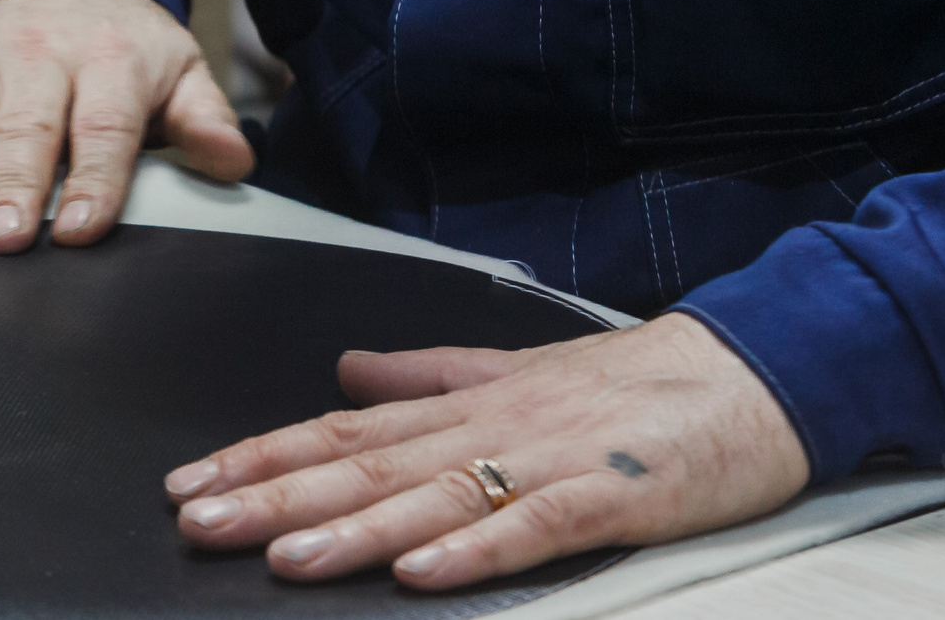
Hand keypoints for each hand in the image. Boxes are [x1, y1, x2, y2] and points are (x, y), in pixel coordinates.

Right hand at [0, 0, 254, 250]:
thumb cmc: (121, 41)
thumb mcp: (178, 68)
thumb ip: (204, 117)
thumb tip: (234, 160)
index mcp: (109, 61)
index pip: (102, 127)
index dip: (92, 180)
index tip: (78, 228)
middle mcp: (42, 55)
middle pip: (25, 128)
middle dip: (12, 186)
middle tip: (1, 239)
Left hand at [167, 313, 808, 588]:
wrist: (753, 371)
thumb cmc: (636, 383)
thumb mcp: (514, 371)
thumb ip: (428, 376)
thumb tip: (348, 373)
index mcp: (464, 403)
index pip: (342, 431)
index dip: (262, 455)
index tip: (190, 481)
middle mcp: (490, 426)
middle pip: (366, 465)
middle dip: (274, 494)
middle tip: (198, 521)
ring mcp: (548, 460)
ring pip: (434, 498)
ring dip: (354, 530)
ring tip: (282, 555)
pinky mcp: (611, 495)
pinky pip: (534, 526)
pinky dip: (476, 549)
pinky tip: (421, 573)